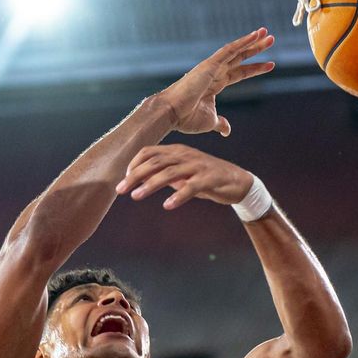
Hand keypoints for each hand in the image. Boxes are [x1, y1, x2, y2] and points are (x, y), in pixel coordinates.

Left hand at [116, 145, 253, 209]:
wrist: (238, 182)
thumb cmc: (206, 178)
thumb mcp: (182, 174)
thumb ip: (164, 174)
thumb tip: (140, 178)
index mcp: (177, 151)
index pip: (149, 152)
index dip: (133, 164)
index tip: (123, 179)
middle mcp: (185, 155)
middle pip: (155, 162)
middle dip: (135, 176)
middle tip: (120, 189)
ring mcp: (198, 166)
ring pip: (169, 173)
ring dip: (150, 185)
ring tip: (136, 196)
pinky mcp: (209, 178)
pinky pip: (191, 187)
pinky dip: (178, 196)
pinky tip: (168, 205)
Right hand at [154, 29, 274, 136]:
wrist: (171, 113)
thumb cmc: (186, 117)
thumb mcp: (210, 120)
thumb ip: (220, 122)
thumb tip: (226, 131)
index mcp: (216, 83)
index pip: (240, 73)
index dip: (255, 68)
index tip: (271, 64)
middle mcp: (215, 72)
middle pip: (241, 58)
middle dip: (256, 49)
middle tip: (271, 39)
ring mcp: (212, 67)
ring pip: (236, 51)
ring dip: (252, 42)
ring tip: (267, 33)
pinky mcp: (209, 64)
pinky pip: (229, 50)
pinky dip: (242, 42)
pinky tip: (255, 36)